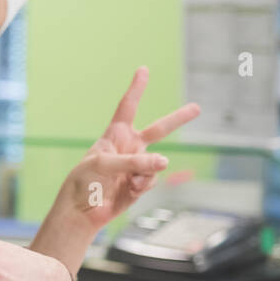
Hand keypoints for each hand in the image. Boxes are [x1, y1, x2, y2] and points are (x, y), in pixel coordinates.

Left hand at [59, 66, 199, 229]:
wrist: (82, 210)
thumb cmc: (84, 182)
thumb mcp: (104, 164)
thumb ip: (134, 161)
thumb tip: (164, 162)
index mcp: (115, 136)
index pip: (127, 107)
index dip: (136, 89)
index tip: (143, 70)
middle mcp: (128, 148)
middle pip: (158, 130)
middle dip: (178, 119)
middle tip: (197, 108)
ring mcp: (136, 166)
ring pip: (157, 162)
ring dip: (146, 171)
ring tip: (130, 180)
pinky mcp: (141, 183)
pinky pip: (152, 179)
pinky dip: (143, 184)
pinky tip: (130, 189)